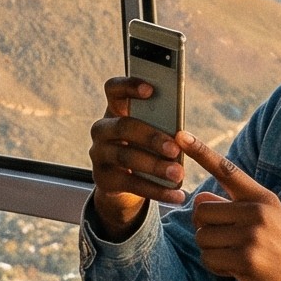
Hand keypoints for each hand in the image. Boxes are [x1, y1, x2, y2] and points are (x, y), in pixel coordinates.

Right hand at [88, 76, 184, 235]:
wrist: (124, 183)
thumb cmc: (145, 148)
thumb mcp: (152, 132)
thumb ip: (162, 126)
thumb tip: (182, 135)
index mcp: (115, 110)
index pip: (113, 89)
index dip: (129, 86)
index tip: (150, 90)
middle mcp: (102, 129)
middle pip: (123, 126)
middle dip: (151, 137)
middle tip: (174, 149)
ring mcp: (99, 155)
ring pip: (125, 157)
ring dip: (155, 166)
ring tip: (178, 174)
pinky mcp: (103, 180)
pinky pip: (131, 185)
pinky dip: (157, 191)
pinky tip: (176, 195)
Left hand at [177, 132, 280, 280]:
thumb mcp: (268, 221)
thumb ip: (234, 207)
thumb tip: (199, 199)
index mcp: (262, 198)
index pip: (226, 170)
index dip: (201, 151)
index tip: (180, 134)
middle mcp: (257, 212)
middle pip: (201, 212)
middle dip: (206, 229)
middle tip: (228, 242)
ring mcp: (252, 235)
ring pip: (201, 237)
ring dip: (212, 251)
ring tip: (237, 257)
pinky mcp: (246, 260)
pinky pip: (208, 258)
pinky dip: (216, 267)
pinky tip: (237, 270)